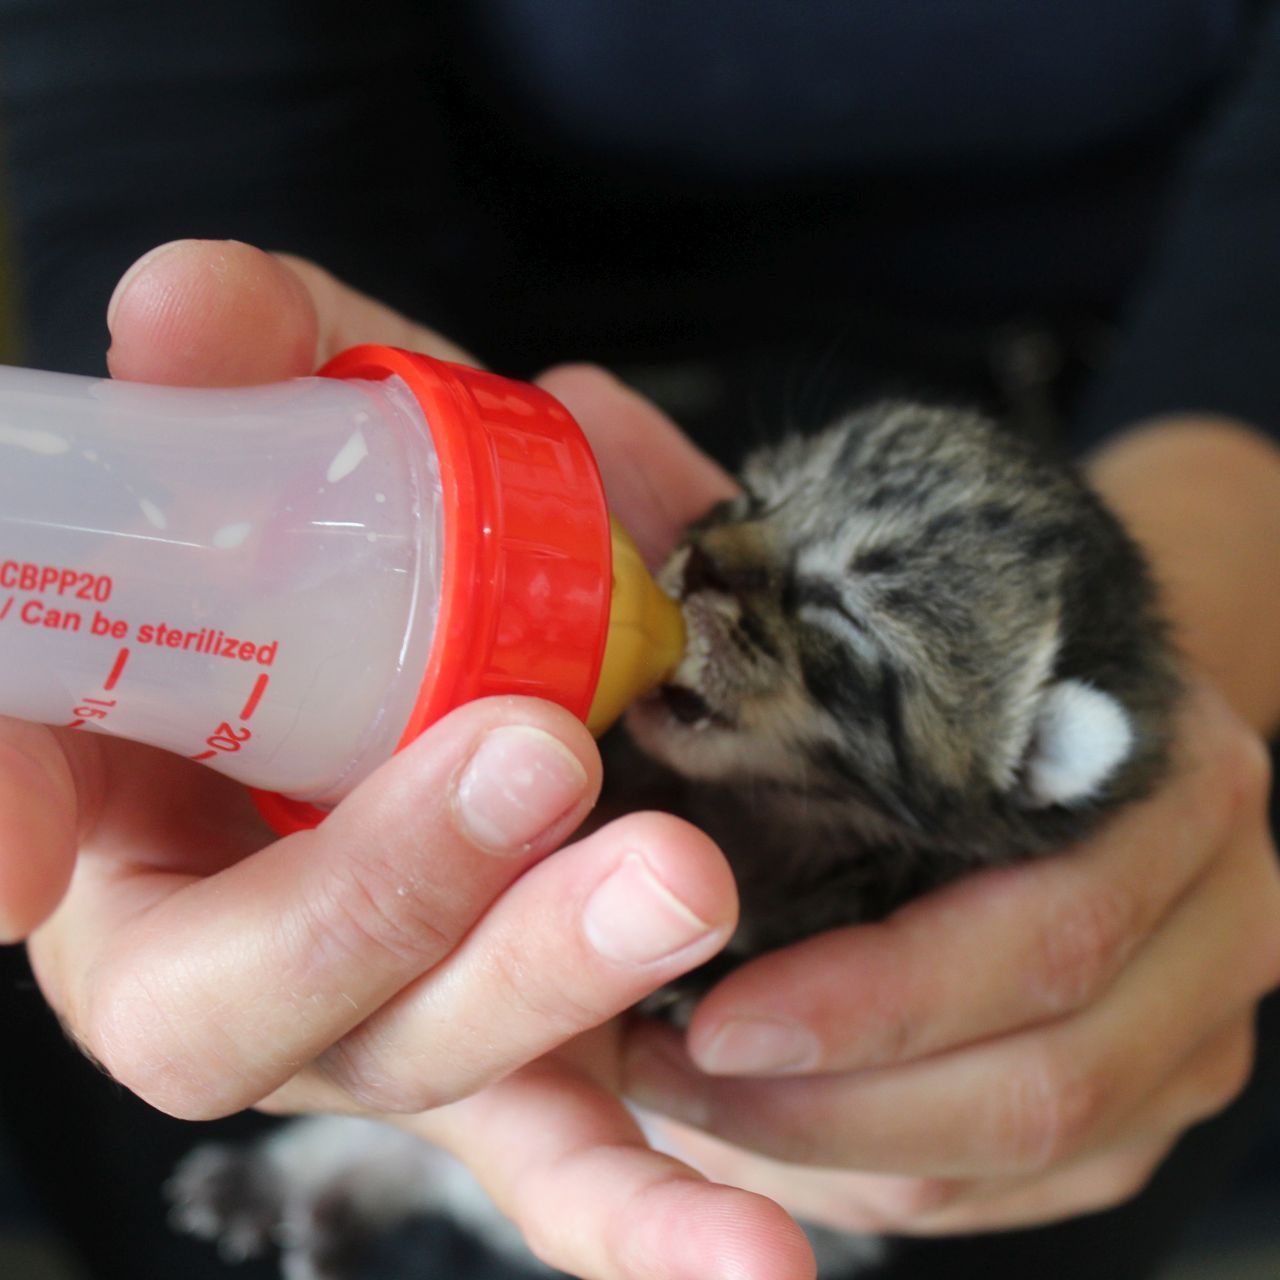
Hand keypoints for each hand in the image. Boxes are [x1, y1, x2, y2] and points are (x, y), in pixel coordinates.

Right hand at [10, 240, 815, 1278]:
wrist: (524, 626)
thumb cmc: (394, 542)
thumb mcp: (335, 430)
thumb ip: (263, 367)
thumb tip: (186, 301)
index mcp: (143, 806)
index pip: (19, 831)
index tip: (33, 829)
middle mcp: (251, 948)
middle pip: (251, 995)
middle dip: (377, 888)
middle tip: (525, 756)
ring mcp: (396, 1026)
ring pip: (434, 1072)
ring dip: (551, 993)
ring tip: (677, 881)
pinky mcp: (535, 1073)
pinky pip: (579, 1165)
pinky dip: (658, 1225)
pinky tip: (761, 1271)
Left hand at [621, 675, 1279, 1233]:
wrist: (1079, 717)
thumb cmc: (970, 685)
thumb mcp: (929, 661)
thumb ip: (837, 705)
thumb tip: (660, 751)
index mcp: (1178, 789)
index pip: (1048, 933)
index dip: (879, 998)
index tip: (715, 1014)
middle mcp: (1223, 916)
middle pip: (1050, 1080)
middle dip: (841, 1106)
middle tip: (680, 1079)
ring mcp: (1201, 1023)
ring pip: (1032, 1155)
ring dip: (847, 1157)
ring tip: (696, 1105)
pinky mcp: (1159, 1097)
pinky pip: (1023, 1188)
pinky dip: (887, 1175)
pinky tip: (776, 1130)